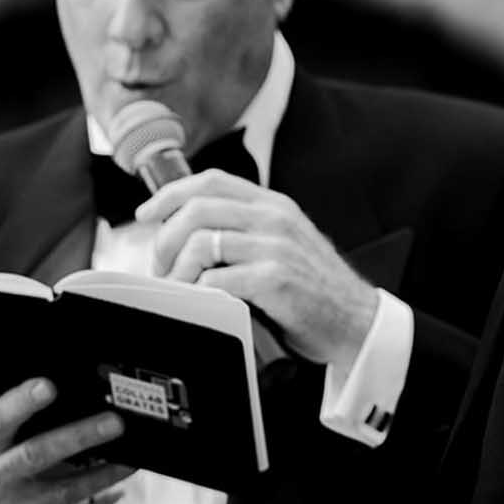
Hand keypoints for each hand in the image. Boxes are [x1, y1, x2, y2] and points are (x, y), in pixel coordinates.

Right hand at [0, 378, 135, 503]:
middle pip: (39, 454)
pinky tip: (117, 489)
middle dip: (79, 437)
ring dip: (103, 474)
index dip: (21, 403)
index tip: (47, 386)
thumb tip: (22, 405)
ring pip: (67, 491)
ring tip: (131, 459)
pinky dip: (98, 502)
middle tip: (112, 424)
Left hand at [136, 171, 380, 375]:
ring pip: (201, 243)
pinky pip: (217, 280)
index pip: (210, 181)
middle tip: (159, 267)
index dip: (170, 194)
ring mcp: (275, 247)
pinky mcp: (275, 280)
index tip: (146, 214)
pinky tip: (200, 304)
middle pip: (197, 209)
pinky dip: (198, 293)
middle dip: (165, 239)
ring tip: (178, 290)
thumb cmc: (316, 291)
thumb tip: (193, 236)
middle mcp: (273, 219)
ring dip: (178, 270)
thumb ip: (247, 232)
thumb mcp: (284, 245)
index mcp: (273, 205)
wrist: (357, 322)